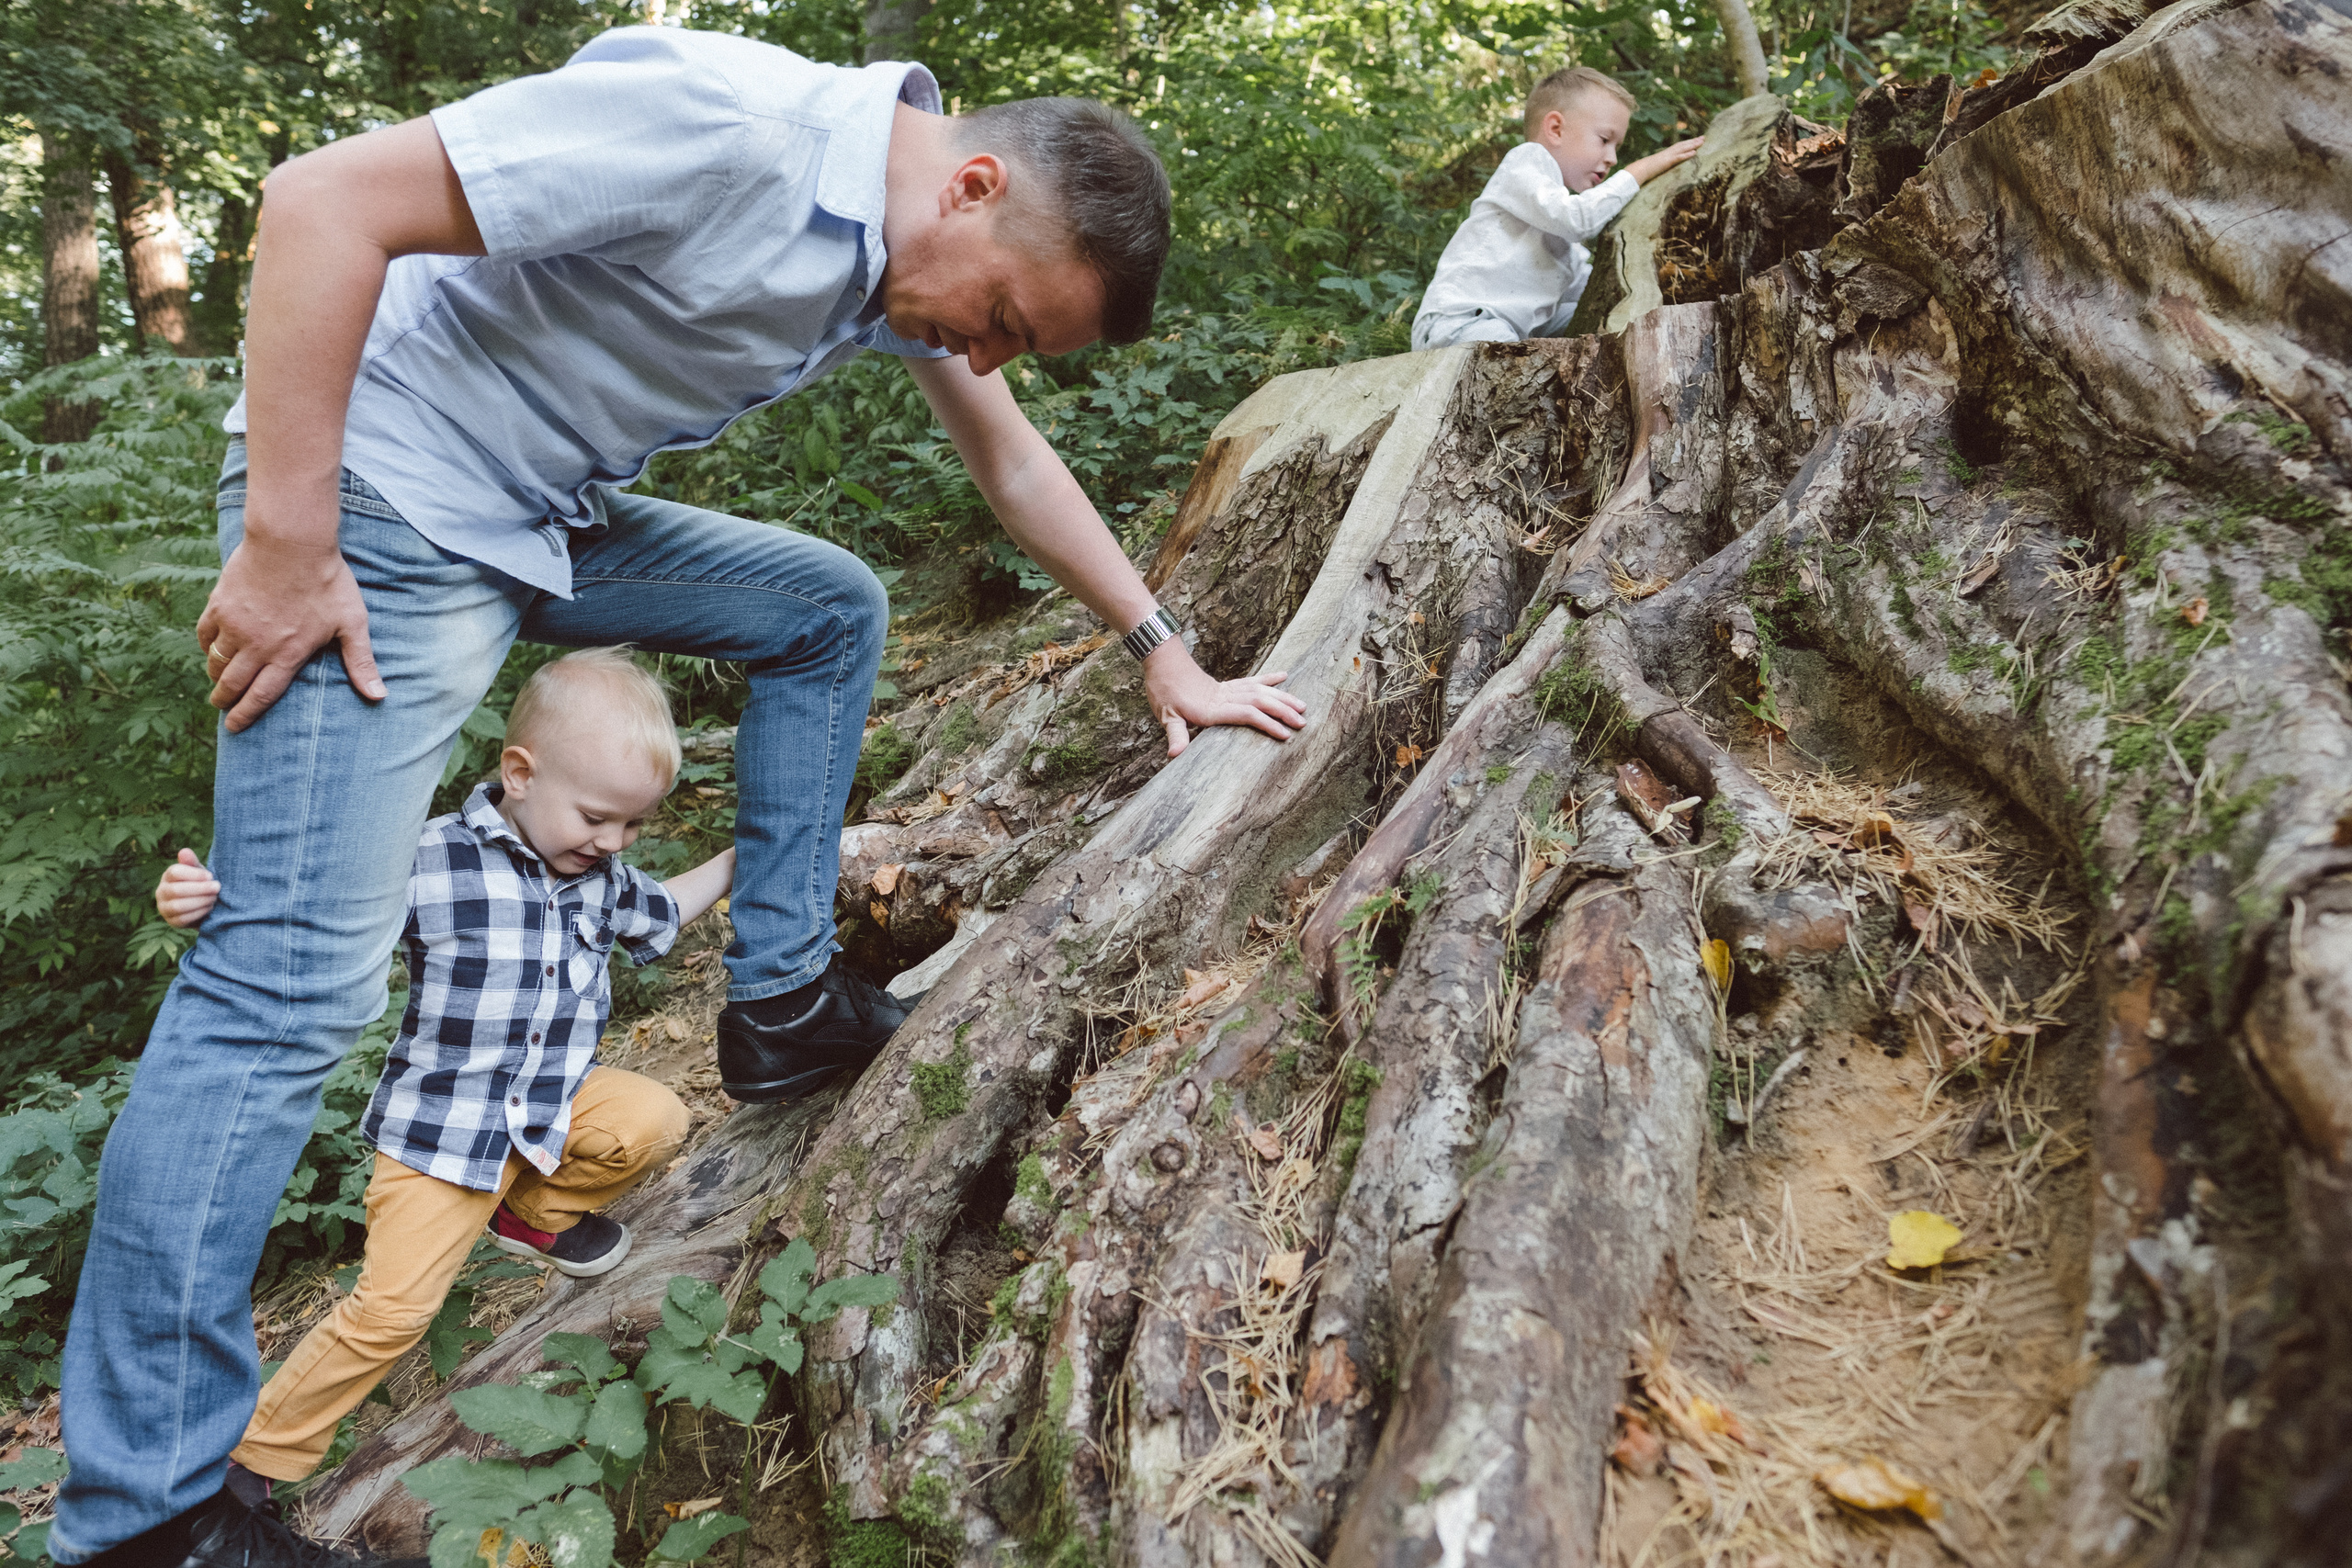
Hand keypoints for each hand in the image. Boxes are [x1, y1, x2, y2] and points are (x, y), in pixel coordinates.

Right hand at [156, 849, 220, 927]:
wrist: (202, 905)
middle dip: (200, 889)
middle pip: (176, 890)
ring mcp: (164, 908)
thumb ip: (192, 863)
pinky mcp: (171, 921)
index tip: (211, 876)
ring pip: (178, 906)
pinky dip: (199, 913)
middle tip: (217, 887)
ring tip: (214, 898)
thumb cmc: (200, 884)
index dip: (194, 874)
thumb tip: (184, 851)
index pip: (175, 872)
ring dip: (200, 901)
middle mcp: (161, 891)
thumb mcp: (199, 872)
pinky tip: (210, 908)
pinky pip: (182, 919)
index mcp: (168, 876)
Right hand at [197, 530, 384, 731]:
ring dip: (215, 676)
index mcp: (287, 654)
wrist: (292, 542)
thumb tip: (379, 696)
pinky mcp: (220, 604)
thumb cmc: (328, 582)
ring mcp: (234, 625)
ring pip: (216, 661)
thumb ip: (361, 662)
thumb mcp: (352, 623)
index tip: (234, 729)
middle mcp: (256, 645)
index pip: (262, 696)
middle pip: (233, 684)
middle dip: (225, 701)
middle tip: (221, 708)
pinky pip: (205, 634)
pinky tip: (211, 650)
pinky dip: (206, 646)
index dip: (246, 715)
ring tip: (217, 683)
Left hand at [1144, 640, 1307, 757]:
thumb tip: (1175, 755)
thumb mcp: (1165, 716)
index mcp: (1213, 708)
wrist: (1163, 662)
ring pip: (1261, 690)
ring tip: (1302, 706)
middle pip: (1260, 701)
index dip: (1268, 723)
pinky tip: (1284, 676)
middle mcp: (1225, 696)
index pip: (1247, 714)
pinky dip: (1269, 679)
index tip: (1285, 734)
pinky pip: (1252, 680)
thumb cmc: (1164, 690)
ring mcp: (1228, 688)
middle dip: (1283, 712)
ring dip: (1282, 697)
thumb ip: (1175, 735)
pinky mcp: (1227, 684)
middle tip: (1303, 722)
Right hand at [1626, 137, 1704, 184]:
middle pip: (1683, 145)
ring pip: (1683, 148)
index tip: (1696, 140)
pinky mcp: (1667, 162)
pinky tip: (1694, 153)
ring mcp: (1668, 156)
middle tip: (1704, 137)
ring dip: (1693, 145)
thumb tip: (1664, 166)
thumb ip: (1662, 165)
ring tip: (1702, 142)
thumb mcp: (1656, 166)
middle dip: (1693, 141)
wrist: (1639, 170)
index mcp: (1666, 153)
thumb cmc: (1646, 170)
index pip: (1679, 146)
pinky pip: (1679, 157)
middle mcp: (1668, 152)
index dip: (1688, 143)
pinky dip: (1687, 154)